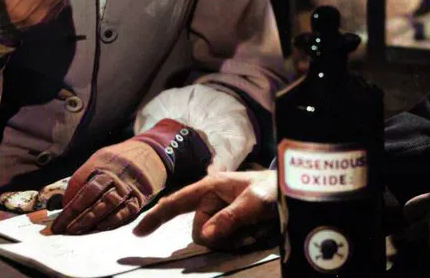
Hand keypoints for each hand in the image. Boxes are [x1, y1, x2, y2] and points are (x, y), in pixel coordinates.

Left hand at [49, 138, 168, 234]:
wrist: (153, 151)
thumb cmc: (120, 159)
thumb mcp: (99, 158)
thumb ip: (83, 178)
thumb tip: (66, 203)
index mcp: (102, 163)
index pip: (81, 185)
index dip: (69, 204)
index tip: (58, 220)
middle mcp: (115, 173)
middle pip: (93, 194)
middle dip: (76, 214)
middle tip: (64, 229)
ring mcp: (129, 185)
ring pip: (108, 203)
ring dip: (92, 219)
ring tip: (77, 231)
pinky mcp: (141, 196)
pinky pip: (127, 210)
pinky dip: (113, 220)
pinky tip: (101, 227)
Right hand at [134, 170, 276, 248]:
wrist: (292, 191)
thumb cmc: (273, 189)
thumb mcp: (254, 201)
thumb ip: (230, 217)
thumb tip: (205, 236)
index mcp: (211, 187)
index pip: (176, 202)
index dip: (156, 216)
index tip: (138, 232)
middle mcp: (211, 200)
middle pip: (200, 231)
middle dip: (222, 236)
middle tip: (248, 227)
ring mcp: (221, 213)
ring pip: (213, 240)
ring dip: (235, 240)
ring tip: (255, 227)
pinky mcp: (230, 223)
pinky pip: (226, 242)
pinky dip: (240, 241)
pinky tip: (255, 231)